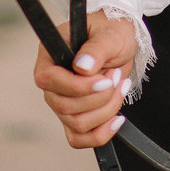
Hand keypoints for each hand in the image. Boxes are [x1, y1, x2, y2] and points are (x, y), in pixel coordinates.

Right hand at [34, 9, 136, 149]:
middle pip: (64, 106)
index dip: (79, 86)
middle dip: (99, 98)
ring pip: (76, 124)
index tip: (106, 80)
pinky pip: (79, 138)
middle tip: (116, 77)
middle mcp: (51, 81)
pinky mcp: (74, 116)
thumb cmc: (111, 31)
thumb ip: (96, 48)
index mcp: (50, 55)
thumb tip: (83, 66)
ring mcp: (61, 101)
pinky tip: (116, 119)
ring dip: (106, 110)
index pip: (49, 80)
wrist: (121, 42)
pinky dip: (100, 134)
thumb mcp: (109, 35)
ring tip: (120, 87)